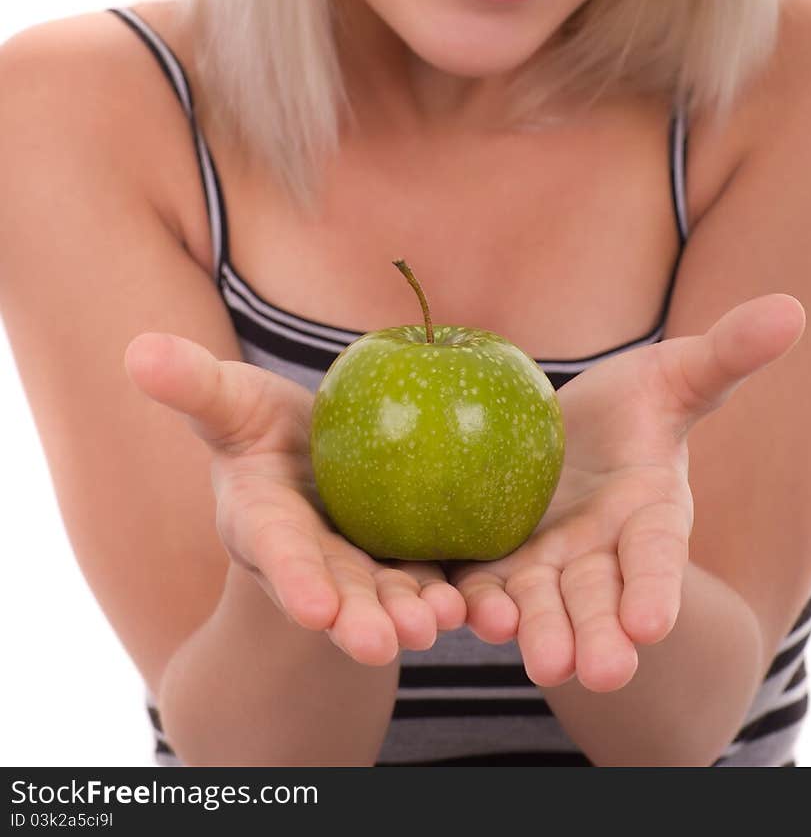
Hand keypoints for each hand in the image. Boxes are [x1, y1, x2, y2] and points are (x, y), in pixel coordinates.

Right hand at [124, 333, 465, 665]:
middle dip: (359, 620)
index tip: (313, 608)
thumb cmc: (263, 431)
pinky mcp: (412, 567)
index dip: (293, 577)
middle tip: (387, 641)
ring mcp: (365, 570)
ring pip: (392, 597)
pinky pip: (440, 584)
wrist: (317, 463)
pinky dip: (465, 600)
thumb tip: (138, 348)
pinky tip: (493, 611)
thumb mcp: (232, 404)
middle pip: (338, 592)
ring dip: (415, 616)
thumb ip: (196, 385)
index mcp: (262, 525)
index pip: (276, 552)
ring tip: (443, 625)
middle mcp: (313, 563)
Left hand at [446, 293, 805, 691]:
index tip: (652, 623)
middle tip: (599, 674)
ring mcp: (545, 562)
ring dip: (537, 633)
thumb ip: (725, 354)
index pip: (658, 555)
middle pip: (599, 598)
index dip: (657, 587)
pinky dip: (474, 602)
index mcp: (652, 517)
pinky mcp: (494, 557)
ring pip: (539, 603)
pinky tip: (461, 616)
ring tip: (536, 662)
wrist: (563, 427)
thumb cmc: (632, 403)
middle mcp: (601, 553)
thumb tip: (790, 310)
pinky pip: (481, 584)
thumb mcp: (675, 373)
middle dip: (599, 634)